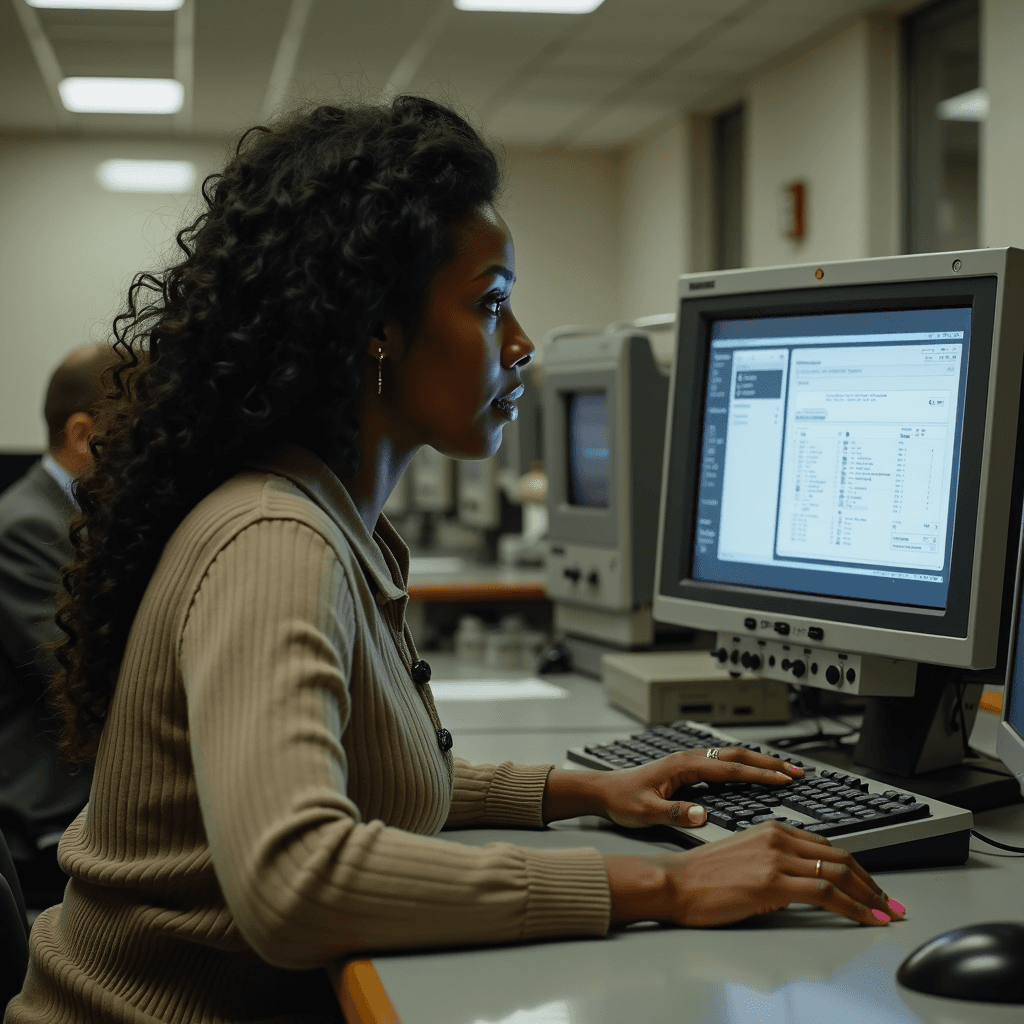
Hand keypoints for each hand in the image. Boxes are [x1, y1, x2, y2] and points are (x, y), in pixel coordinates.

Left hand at [592, 747, 804, 828]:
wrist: (603, 791)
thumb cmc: (622, 800)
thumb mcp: (646, 813)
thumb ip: (674, 814)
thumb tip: (702, 814)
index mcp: (684, 765)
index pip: (730, 768)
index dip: (760, 774)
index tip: (785, 779)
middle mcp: (689, 758)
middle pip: (737, 756)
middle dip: (769, 763)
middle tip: (798, 771)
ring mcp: (689, 762)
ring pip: (732, 758)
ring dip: (760, 763)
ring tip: (785, 771)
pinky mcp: (688, 769)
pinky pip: (724, 764)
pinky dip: (745, 767)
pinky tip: (755, 775)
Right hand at [605, 821, 906, 927]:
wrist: (676, 883)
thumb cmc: (703, 877)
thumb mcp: (745, 857)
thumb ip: (774, 861)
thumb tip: (800, 882)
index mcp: (771, 829)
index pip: (826, 846)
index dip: (855, 867)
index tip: (870, 885)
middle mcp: (778, 838)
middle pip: (839, 856)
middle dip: (870, 881)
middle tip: (889, 900)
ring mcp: (776, 859)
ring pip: (838, 873)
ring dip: (869, 896)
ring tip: (885, 912)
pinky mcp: (773, 882)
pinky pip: (826, 893)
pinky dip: (854, 907)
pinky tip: (866, 917)